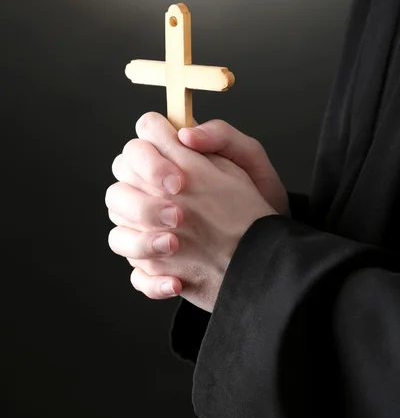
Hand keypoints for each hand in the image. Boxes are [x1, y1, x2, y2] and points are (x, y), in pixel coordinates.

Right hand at [106, 113, 276, 311]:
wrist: (270, 247)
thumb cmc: (261, 200)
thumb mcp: (250, 163)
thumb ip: (222, 137)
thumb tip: (187, 134)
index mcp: (171, 165)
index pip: (137, 147)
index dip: (147, 157)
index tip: (178, 179)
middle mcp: (152, 197)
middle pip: (118, 190)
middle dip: (142, 203)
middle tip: (178, 215)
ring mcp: (150, 234)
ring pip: (119, 235)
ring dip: (140, 242)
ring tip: (174, 246)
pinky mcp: (157, 267)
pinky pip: (137, 275)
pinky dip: (151, 281)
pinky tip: (177, 283)